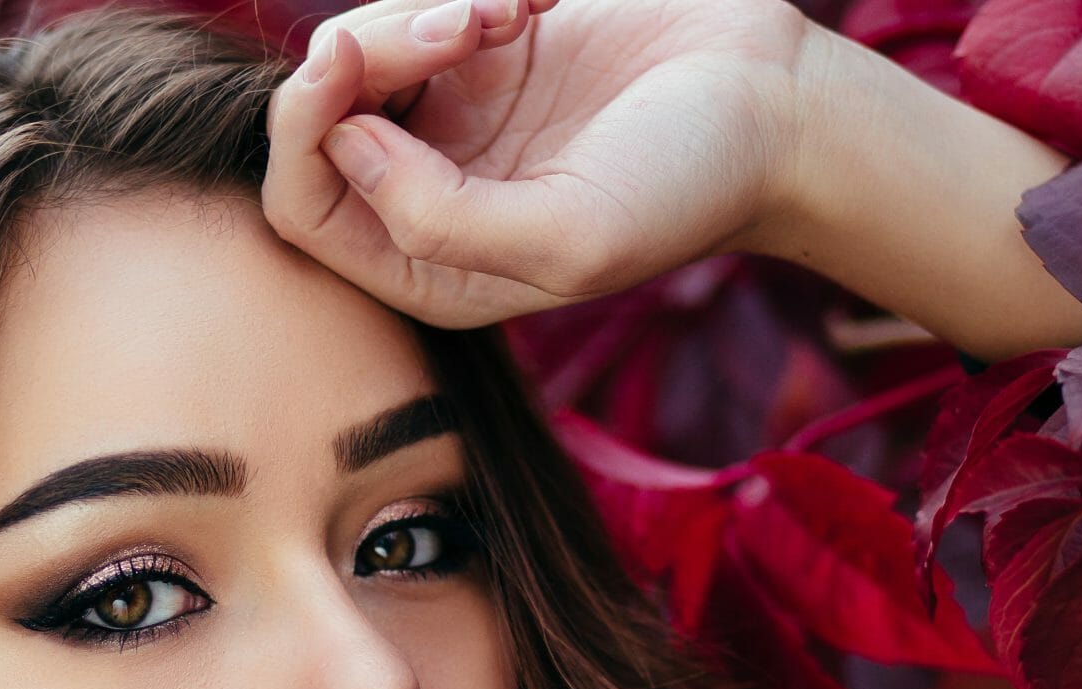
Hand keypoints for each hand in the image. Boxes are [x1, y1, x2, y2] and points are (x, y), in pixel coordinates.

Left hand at [262, 0, 818, 328]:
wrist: (778, 104)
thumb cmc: (684, 187)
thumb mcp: (565, 237)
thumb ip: (436, 218)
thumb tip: (345, 144)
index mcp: (429, 268)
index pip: (305, 208)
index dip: (303, 132)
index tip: (348, 60)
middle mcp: (426, 196)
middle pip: (323, 119)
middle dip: (366, 55)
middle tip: (458, 25)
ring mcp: (454, 119)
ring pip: (365, 51)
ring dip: (421, 10)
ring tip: (507, 10)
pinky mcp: (486, 51)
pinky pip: (424, 4)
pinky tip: (534, 1)